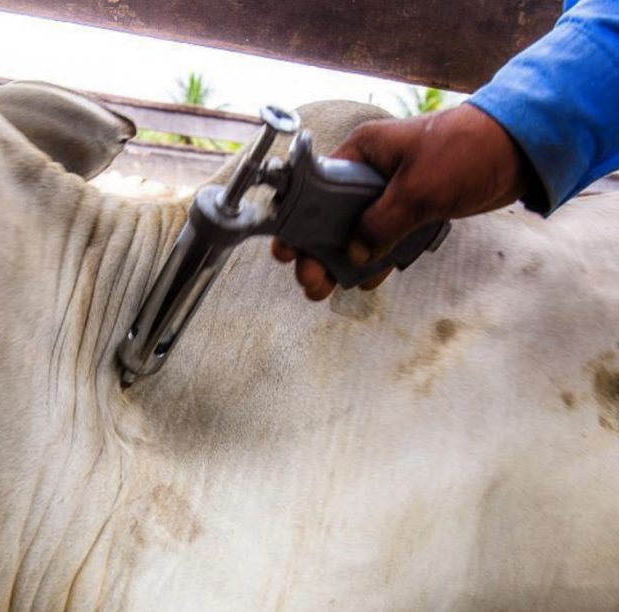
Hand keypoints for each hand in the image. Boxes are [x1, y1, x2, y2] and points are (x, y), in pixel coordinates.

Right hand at [272, 103, 531, 300]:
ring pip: (354, 231)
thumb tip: (355, 255)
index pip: (314, 187)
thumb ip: (383, 223)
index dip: (297, 220)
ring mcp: (389, 193)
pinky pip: (383, 238)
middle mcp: (368, 172)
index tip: (285, 250)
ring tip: (325, 289)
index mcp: (361, 153)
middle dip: (316, 251)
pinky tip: (365, 280)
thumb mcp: (420, 189)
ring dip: (341, 260)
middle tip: (309, 282)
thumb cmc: (467, 151)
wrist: (519, 149)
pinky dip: (374, 259)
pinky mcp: (411, 210)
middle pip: (329, 216)